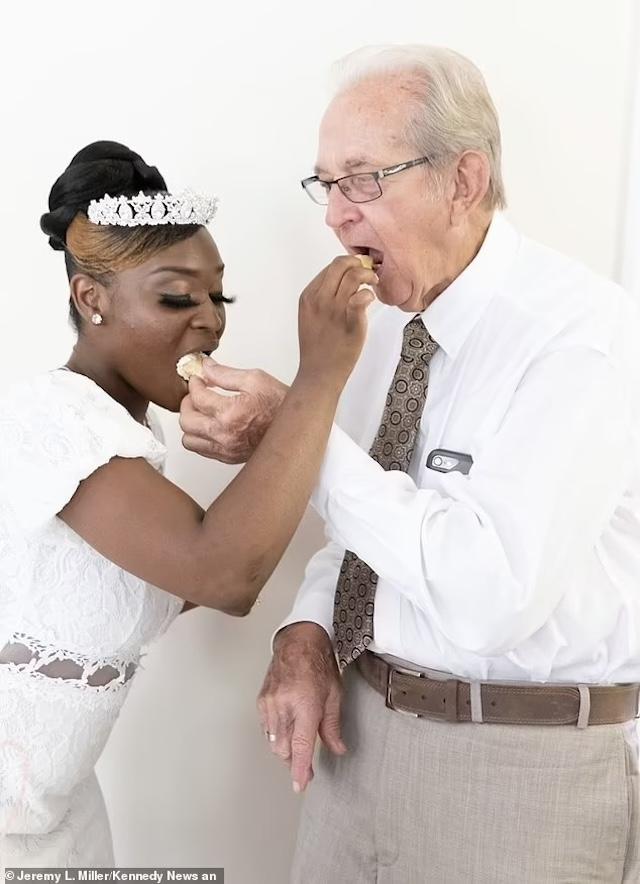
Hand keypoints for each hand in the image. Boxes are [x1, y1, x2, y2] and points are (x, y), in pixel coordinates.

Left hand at [180, 359, 287, 462]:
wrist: (296, 428)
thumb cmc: (281, 405)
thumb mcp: (255, 379)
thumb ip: (225, 373)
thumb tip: (206, 368)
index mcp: (230, 413)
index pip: (197, 397)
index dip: (195, 384)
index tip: (198, 380)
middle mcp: (225, 435)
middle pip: (187, 420)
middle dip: (188, 403)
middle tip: (196, 394)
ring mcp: (226, 449)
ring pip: (189, 440)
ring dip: (191, 423)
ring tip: (201, 412)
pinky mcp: (230, 458)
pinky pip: (202, 451)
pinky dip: (200, 437)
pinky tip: (210, 426)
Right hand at [257, 622, 345, 792]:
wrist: (298, 642)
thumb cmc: (318, 663)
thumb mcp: (334, 694)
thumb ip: (333, 726)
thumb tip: (337, 749)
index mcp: (305, 704)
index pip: (301, 745)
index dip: (301, 769)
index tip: (300, 785)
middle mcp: (284, 705)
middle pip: (284, 749)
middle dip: (294, 762)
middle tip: (306, 768)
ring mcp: (269, 703)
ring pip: (273, 742)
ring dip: (285, 750)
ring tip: (297, 748)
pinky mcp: (261, 701)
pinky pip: (266, 729)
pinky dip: (276, 736)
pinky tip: (286, 731)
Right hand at [297, 256, 377, 387]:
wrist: (320, 373)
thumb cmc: (317, 347)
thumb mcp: (310, 317)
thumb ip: (322, 297)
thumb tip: (342, 281)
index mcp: (308, 296)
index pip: (329, 268)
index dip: (346, 265)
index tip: (356, 270)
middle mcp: (320, 300)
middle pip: (340, 265)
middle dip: (357, 263)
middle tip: (367, 272)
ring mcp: (335, 310)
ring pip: (354, 276)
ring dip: (367, 275)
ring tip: (373, 283)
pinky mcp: (351, 322)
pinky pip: (363, 297)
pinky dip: (369, 294)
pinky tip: (370, 300)